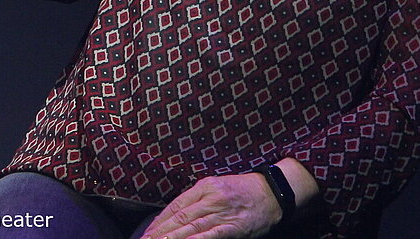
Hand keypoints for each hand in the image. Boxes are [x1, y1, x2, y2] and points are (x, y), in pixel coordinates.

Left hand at [139, 174, 280, 238]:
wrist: (271, 192)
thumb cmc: (243, 191)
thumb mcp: (216, 187)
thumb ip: (197, 200)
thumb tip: (175, 216)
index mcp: (203, 186)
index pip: (175, 206)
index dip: (160, 221)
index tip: (148, 232)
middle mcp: (210, 198)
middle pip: (179, 217)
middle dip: (160, 231)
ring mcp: (221, 212)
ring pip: (191, 226)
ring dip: (172, 237)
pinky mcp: (234, 227)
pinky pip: (212, 234)